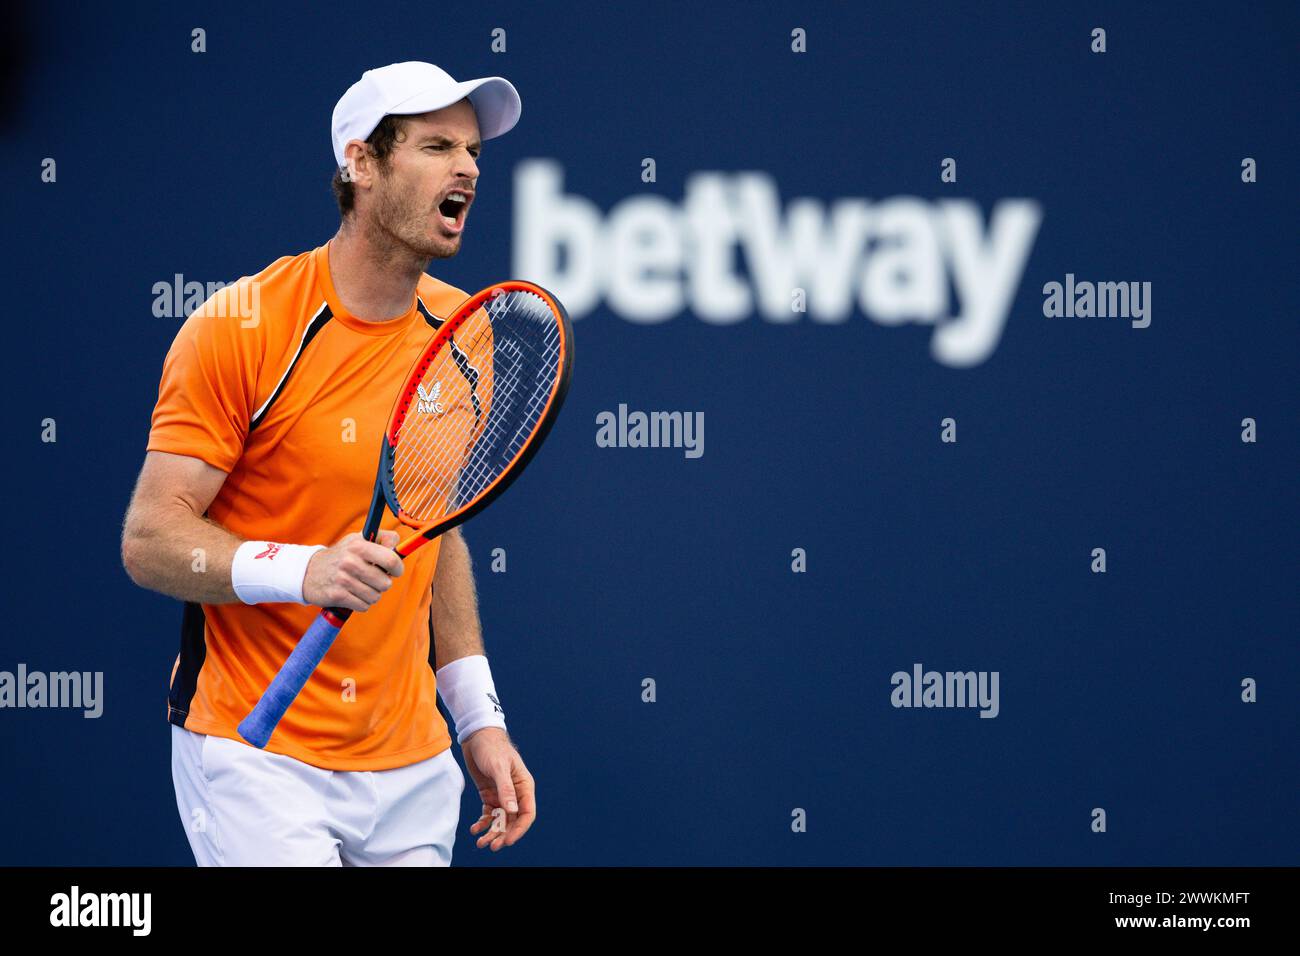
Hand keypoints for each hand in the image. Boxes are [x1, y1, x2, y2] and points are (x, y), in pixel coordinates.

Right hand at [302, 529, 402, 610]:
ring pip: (375, 596)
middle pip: (385, 583)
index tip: (395, 570)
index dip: (398, 568)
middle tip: (373, 579)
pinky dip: (362, 603)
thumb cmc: (341, 555)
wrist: (309, 571)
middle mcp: (350, 562)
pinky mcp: (338, 596)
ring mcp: (343, 579)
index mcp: (358, 546)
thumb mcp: (358, 540)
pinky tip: (353, 594)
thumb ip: (382, 539)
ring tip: (361, 586)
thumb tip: (399, 547)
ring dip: (372, 594)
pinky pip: (364, 605)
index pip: (390, 559)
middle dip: (383, 583)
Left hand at [463, 728, 535, 850]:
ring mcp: (502, 795)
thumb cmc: (492, 748)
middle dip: (503, 835)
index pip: (527, 813)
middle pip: (513, 820)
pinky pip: (488, 814)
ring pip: (500, 820)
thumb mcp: (499, 768)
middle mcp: (515, 793)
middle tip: (491, 846)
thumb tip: (512, 811)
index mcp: (524, 786)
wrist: (476, 737)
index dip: (519, 829)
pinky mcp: (489, 794)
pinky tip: (474, 828)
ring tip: (480, 842)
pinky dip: (482, 823)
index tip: (507, 841)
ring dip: (492, 832)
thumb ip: (505, 789)